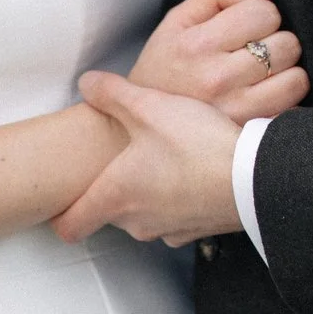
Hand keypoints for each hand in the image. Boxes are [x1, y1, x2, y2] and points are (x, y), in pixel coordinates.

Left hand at [52, 71, 250, 246]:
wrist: (256, 177)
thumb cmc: (199, 146)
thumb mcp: (149, 107)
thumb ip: (111, 93)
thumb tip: (86, 83)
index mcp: (116, 197)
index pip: (70, 226)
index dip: (59, 215)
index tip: (56, 203)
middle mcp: (138, 222)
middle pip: (108, 213)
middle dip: (111, 188)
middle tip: (120, 158)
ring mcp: (170, 230)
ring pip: (143, 214)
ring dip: (145, 193)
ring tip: (160, 159)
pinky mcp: (198, 230)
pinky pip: (175, 216)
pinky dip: (175, 199)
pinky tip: (189, 171)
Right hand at [128, 0, 308, 123]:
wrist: (147, 118)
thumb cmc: (166, 64)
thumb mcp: (179, 18)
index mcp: (198, 44)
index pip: (264, 12)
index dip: (260, 14)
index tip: (247, 26)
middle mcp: (217, 78)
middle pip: (286, 44)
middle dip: (275, 41)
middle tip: (254, 49)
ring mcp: (235, 110)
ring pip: (297, 79)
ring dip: (285, 72)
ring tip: (262, 72)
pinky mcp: (248, 132)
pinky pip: (292, 110)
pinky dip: (284, 100)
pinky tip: (263, 95)